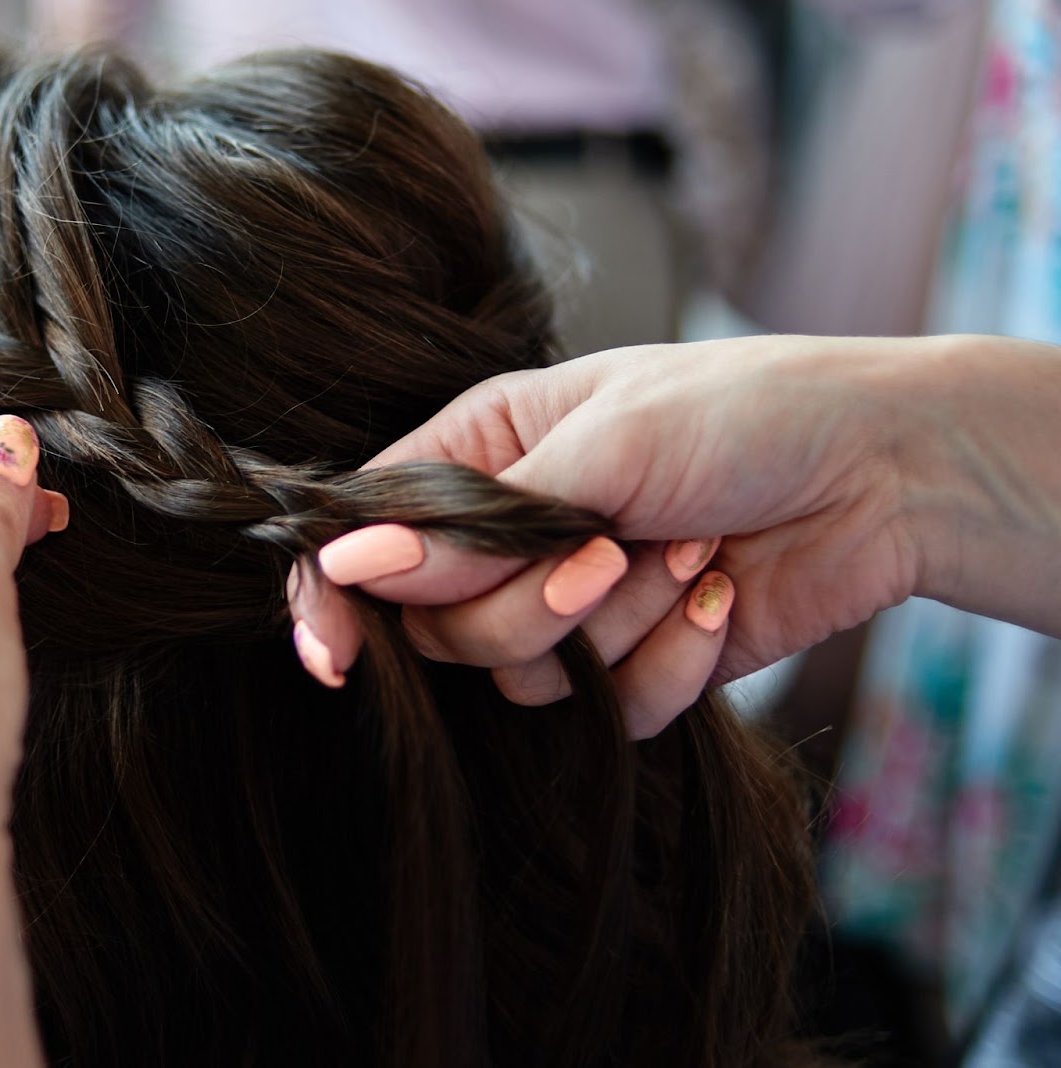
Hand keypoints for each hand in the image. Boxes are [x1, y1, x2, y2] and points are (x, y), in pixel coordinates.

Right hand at [290, 335, 1060, 736]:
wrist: (883, 470)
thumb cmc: (741, 414)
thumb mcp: (597, 446)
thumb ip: (472, 522)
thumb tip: (351, 564)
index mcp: (479, 458)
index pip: (366, 538)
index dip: (338, 598)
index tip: (333, 655)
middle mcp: (508, 537)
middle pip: (439, 628)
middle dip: (529, 605)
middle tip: (611, 552)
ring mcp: (568, 606)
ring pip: (519, 677)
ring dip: (616, 624)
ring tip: (690, 551)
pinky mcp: (629, 663)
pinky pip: (606, 709)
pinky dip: (670, 662)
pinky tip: (718, 593)